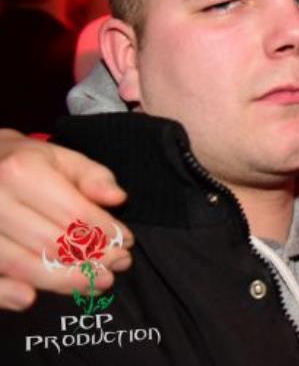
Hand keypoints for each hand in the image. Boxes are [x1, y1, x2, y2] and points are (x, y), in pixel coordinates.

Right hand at [0, 129, 132, 310]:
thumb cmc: (25, 162)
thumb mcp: (62, 158)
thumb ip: (93, 177)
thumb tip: (116, 198)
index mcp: (21, 172)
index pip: (73, 212)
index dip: (106, 232)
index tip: (127, 242)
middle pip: (50, 243)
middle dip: (91, 259)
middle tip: (118, 266)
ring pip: (21, 265)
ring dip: (62, 280)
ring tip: (95, 284)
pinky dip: (5, 293)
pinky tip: (29, 299)